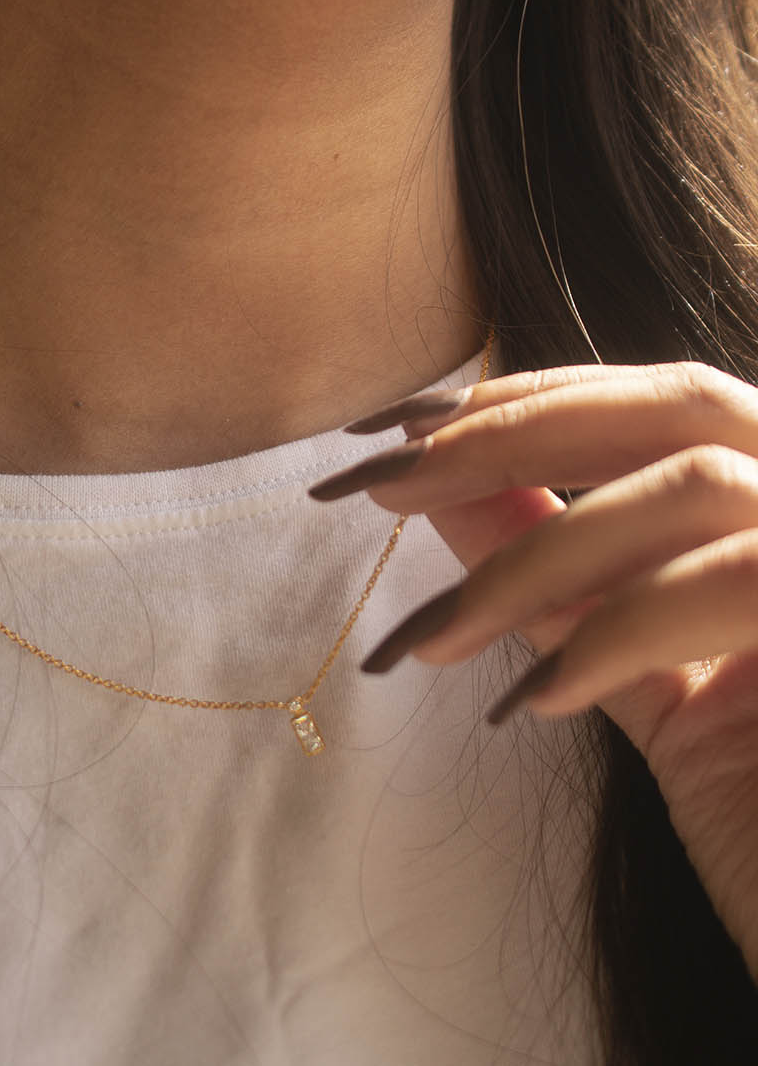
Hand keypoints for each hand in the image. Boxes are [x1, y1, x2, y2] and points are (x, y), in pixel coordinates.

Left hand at [309, 361, 757, 978]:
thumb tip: (447, 493)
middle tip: (380, 487)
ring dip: (537, 554)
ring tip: (435, 635)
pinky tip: (534, 700)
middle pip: (679, 404)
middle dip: (513, 433)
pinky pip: (734, 579)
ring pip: (693, 484)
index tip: (396, 433)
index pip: (655, 405)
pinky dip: (618, 628)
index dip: (527, 402)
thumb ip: (566, 580)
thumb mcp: (647, 678)